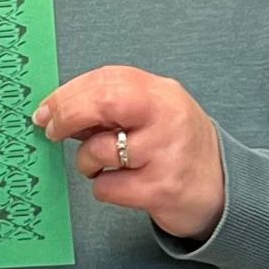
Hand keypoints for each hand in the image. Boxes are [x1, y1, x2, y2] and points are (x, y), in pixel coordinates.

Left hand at [33, 65, 224, 241]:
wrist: (222, 189)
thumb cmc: (177, 146)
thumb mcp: (154, 112)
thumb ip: (115, 104)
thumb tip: (60, 109)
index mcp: (161, 92)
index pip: (107, 79)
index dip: (68, 93)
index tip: (46, 109)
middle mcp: (166, 117)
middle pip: (104, 102)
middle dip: (67, 114)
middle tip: (52, 130)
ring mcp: (165, 154)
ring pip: (99, 151)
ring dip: (88, 161)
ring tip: (103, 165)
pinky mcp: (160, 190)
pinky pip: (107, 187)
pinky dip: (104, 188)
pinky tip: (122, 185)